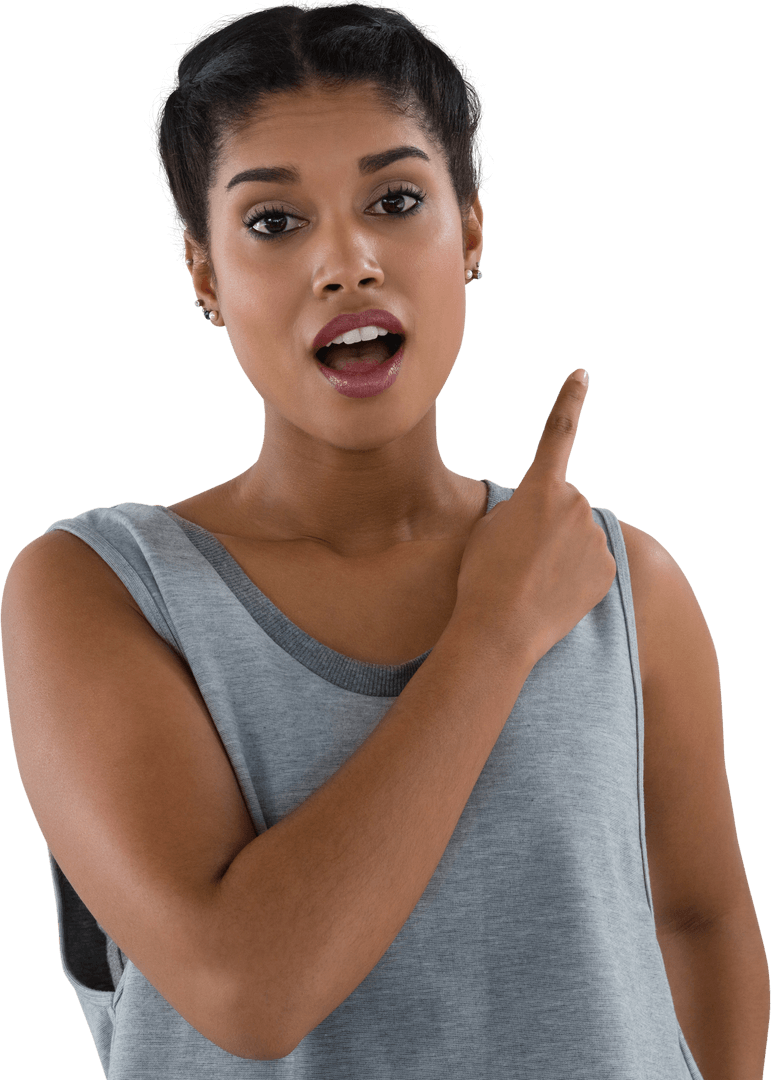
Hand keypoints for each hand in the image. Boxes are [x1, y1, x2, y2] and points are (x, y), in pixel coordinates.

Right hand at [454, 369, 616, 665]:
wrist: (500, 628)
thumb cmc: (482, 575)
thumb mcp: (488, 527)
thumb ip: (519, 508)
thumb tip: (542, 515)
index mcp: (542, 488)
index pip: (558, 433)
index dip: (569, 400)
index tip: (581, 375)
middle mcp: (576, 505)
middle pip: (562, 504)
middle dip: (545, 523)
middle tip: (518, 556)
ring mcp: (595, 538)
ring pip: (577, 535)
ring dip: (559, 551)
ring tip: (531, 579)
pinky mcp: (606, 570)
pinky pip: (590, 563)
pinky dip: (574, 575)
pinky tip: (552, 593)